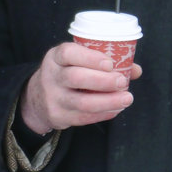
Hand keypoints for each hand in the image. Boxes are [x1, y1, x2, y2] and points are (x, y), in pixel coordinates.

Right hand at [19, 42, 141, 133]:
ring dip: (108, 101)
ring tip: (126, 99)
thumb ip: (102, 62)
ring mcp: (53, 98)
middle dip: (103, 81)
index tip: (110, 63)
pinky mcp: (58, 116)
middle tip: (122, 82)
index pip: (69, 53)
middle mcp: (51, 76)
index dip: (90, 58)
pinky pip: (84, 118)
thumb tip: (134, 69)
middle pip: (76, 78)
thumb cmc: (65, 73)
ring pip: (82, 102)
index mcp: (56, 57)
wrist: (37, 98)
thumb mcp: (74, 61)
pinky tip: (116, 109)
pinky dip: (103, 114)